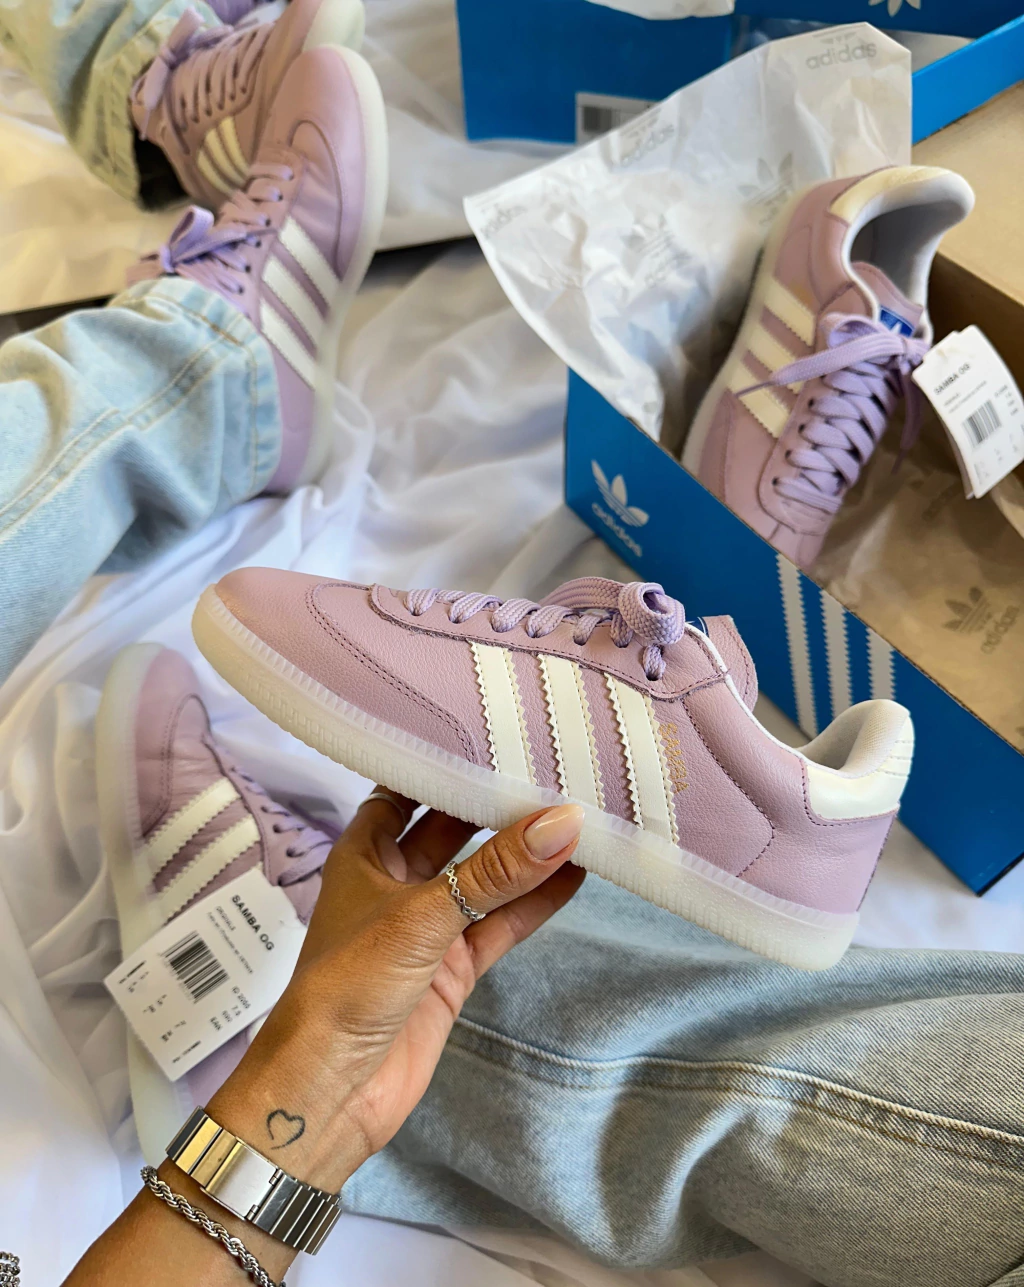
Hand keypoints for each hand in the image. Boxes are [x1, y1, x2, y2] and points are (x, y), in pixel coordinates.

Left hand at [207, 793, 586, 1192]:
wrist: (330, 1092)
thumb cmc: (346, 986)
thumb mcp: (421, 917)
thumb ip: (494, 872)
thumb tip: (562, 821)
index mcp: (363, 855)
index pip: (403, 790)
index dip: (438, 762)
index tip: (488, 731)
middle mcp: (395, 884)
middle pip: (452, 831)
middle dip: (494, 805)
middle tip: (549, 765)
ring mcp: (427, 928)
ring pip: (484, 879)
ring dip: (525, 855)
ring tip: (579, 814)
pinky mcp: (453, 969)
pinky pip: (500, 925)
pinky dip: (535, 904)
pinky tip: (575, 875)